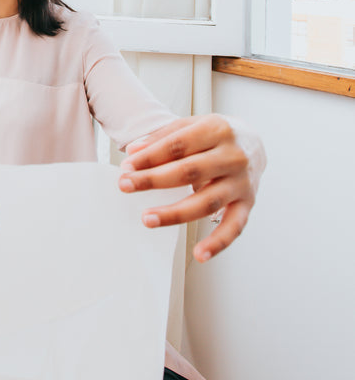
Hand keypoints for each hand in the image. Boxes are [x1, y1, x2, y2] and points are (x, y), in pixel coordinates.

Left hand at [118, 114, 254, 262]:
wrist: (255, 142)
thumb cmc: (216, 135)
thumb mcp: (192, 125)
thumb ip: (163, 137)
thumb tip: (133, 152)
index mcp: (218, 129)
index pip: (178, 144)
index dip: (150, 156)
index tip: (127, 166)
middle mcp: (233, 156)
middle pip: (189, 171)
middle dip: (153, 180)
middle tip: (125, 185)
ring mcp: (242, 182)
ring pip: (207, 202)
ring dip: (175, 213)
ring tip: (148, 218)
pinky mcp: (248, 203)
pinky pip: (234, 227)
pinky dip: (218, 243)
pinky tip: (199, 254)